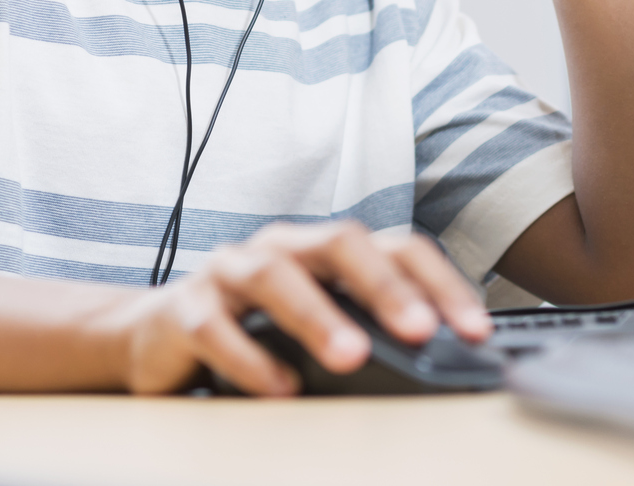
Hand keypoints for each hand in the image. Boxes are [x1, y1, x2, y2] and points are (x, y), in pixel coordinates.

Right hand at [114, 221, 489, 395]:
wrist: (158, 336)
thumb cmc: (256, 328)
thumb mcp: (319, 324)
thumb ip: (367, 330)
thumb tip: (440, 360)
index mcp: (325, 249)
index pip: (395, 246)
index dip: (440, 284)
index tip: (475, 330)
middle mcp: (282, 247)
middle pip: (340, 244)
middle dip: (385, 286)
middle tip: (421, 330)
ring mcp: (230, 271)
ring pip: (276, 277)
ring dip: (318, 316)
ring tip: (352, 357)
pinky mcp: (185, 309)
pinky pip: (217, 327)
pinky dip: (250, 359)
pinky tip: (280, 389)